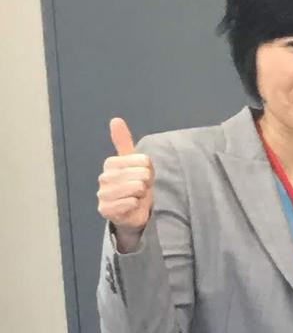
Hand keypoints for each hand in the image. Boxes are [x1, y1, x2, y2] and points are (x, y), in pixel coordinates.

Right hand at [99, 117, 153, 244]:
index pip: (143, 160)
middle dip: (146, 183)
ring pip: (136, 188)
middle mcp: (104, 177)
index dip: (148, 169)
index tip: (143, 175)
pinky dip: (135, 205)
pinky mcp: (106, 210)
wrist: (132, 212)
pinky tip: (131, 206)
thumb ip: (124, 142)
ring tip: (136, 197)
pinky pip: (129, 203)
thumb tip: (115, 119)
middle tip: (140, 188)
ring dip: (141, 194)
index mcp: (110, 163)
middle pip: (140, 175)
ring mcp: (103, 194)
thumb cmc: (134, 184)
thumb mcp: (133, 162)